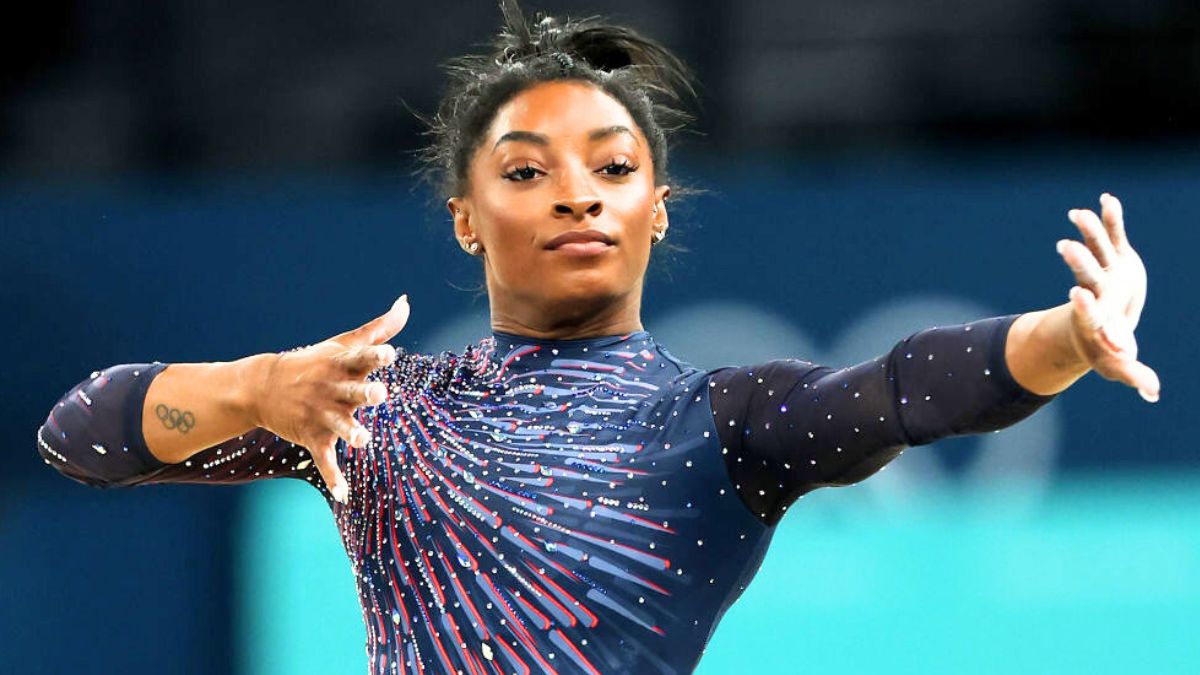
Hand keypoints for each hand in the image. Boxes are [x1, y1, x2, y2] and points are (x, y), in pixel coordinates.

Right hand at [249, 295, 409, 502]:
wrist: (262, 387)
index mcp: (342, 365)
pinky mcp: (313, 437)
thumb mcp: (343, 344)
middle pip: (352, 391)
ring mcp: (321, 414)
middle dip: (365, 393)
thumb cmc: (315, 363)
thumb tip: (406, 303)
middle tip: (379, 394)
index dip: (375, 355)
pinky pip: (324, 460)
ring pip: (339, 425)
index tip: (389, 353)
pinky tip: (344, 495)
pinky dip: (333, 477)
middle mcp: (333, 389)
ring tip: (363, 441)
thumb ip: (378, 328)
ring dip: (351, 432)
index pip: (360, 358)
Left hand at [1057, 194, 1159, 401]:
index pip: (1086, 312)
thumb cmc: (1107, 351)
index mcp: (1095, 319)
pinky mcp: (1115, 260)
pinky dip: (1112, 220)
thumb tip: (1152, 393)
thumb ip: (1133, 375)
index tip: (1076, 294)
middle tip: (1065, 247)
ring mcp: (1104, 273)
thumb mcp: (1119, 366)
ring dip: (1089, 232)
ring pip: (1094, 250)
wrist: (1102, 329)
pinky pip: (1113, 237)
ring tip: (1078, 213)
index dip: (1082, 305)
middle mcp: (1096, 293)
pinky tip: (1107, 200)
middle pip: (1084, 276)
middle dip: (1077, 262)